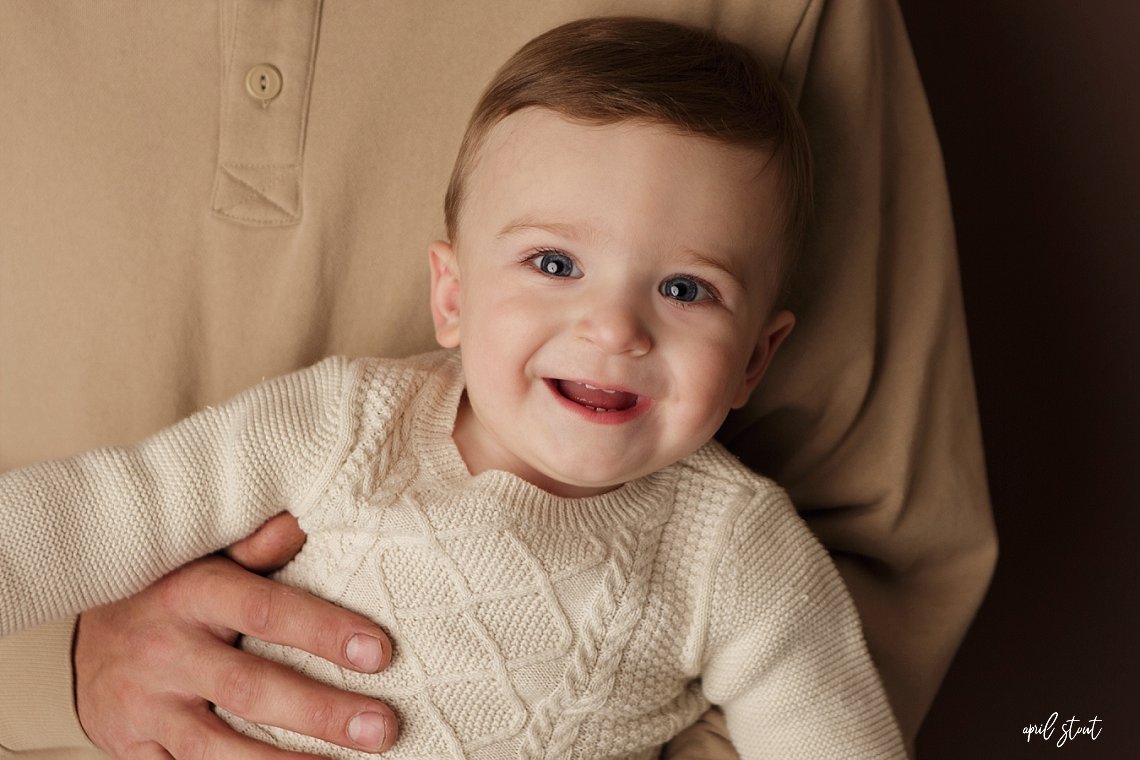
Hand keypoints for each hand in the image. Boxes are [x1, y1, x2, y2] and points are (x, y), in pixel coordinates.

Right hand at [74, 513, 397, 758]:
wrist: (81, 636)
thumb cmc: (167, 590)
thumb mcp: (205, 556)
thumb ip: (256, 547)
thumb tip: (302, 519)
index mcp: (191, 595)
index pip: (265, 612)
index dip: (323, 632)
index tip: (380, 652)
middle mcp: (167, 653)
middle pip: (249, 689)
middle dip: (319, 713)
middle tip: (380, 728)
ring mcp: (146, 708)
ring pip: (217, 748)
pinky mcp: (132, 750)